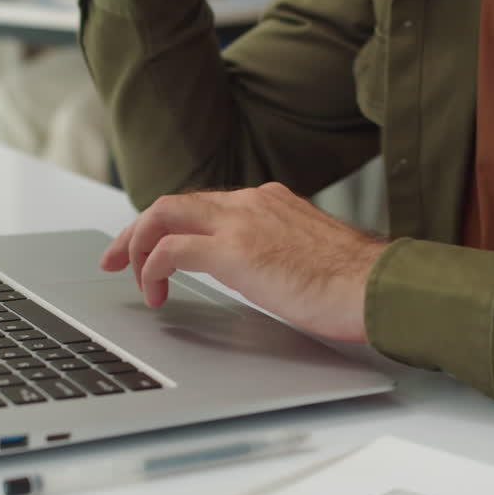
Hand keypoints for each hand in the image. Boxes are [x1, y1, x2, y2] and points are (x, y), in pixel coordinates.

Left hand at [101, 183, 387, 342]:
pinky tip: (156, 293)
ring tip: (134, 282)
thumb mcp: (309, 255)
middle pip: (172, 203)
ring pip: (162, 216)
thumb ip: (279, 251)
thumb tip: (264, 273)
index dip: (169, 226)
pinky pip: (170, 250)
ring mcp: (241, 222)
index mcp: (269, 201)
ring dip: (137, 248)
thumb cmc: (357, 285)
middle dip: (135, 231)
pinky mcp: (234, 251)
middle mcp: (251, 202)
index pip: (205, 204)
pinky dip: (152, 268)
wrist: (379, 287)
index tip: (154, 247)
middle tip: (114, 259)